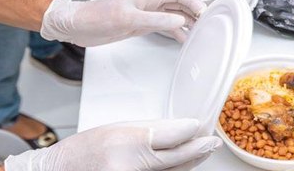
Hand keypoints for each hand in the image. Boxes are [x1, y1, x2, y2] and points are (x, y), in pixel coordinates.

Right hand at [4, 119, 220, 170]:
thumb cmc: (83, 151)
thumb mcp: (117, 128)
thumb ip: (151, 129)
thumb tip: (183, 127)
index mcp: (124, 143)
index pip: (170, 137)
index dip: (190, 132)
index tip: (199, 126)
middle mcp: (128, 167)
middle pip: (176, 159)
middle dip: (197, 149)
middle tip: (210, 142)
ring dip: (190, 162)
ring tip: (200, 152)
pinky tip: (183, 165)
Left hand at [40, 0, 205, 45]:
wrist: (76, 26)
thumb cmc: (96, 16)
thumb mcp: (128, 19)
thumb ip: (155, 20)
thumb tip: (179, 21)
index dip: (193, 1)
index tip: (204, 12)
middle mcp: (149, 4)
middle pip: (178, 4)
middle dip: (194, 11)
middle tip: (207, 22)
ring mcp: (145, 14)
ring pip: (173, 16)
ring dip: (186, 22)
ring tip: (200, 31)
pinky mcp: (140, 25)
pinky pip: (164, 27)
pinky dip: (175, 32)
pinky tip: (182, 38)